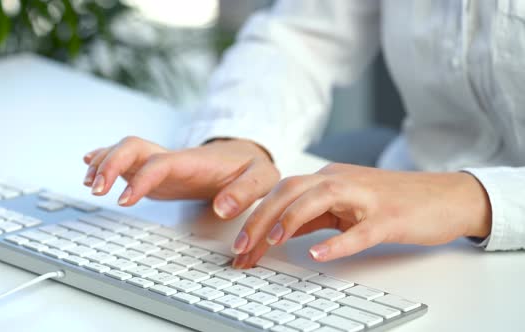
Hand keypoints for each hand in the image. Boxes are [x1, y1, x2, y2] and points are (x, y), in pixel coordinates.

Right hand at [82, 136, 279, 218]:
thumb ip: (244, 192)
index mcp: (193, 161)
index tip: (125, 199)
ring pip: (126, 151)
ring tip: (89, 182)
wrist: (243, 155)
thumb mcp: (261, 177)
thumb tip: (221, 208)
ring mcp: (161, 163)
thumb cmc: (250, 166)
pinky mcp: (156, 172)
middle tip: (96, 189)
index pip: (160, 163)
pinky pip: (127, 162)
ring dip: (105, 162)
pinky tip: (91, 168)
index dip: (140, 179)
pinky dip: (107, 162)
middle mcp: (172, 158)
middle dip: (111, 164)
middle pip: (134, 148)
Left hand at [231, 163, 491, 267]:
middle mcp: (342, 181)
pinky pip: (360, 230)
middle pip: (291, 191)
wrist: (446, 196)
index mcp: (329, 179)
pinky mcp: (390, 217)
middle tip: (241, 249)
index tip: (240, 247)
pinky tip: (319, 254)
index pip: (282, 193)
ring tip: (270, 242)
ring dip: (289, 219)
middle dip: (260, 219)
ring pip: (319, 199)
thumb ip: (315, 214)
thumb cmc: (394, 201)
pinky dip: (338, 242)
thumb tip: (281, 230)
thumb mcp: (346, 206)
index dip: (255, 218)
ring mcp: (367, 198)